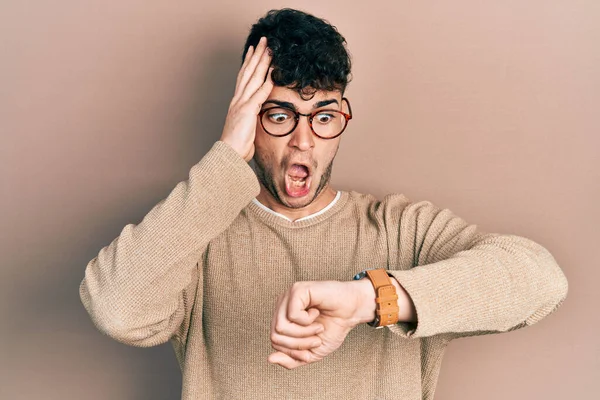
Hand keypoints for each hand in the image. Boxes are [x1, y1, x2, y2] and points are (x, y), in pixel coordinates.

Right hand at [220, 36, 273, 161]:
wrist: (229, 154)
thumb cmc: (238, 144)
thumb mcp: (246, 126)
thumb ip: (251, 115)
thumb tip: (257, 111)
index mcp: (237, 102)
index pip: (244, 77)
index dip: (249, 62)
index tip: (254, 50)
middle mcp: (238, 99)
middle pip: (248, 72)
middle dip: (256, 55)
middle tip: (264, 40)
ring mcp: (242, 104)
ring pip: (253, 78)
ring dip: (262, 62)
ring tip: (269, 49)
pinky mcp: (247, 111)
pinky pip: (259, 94)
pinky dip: (266, 82)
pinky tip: (273, 73)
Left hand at [268, 280, 376, 368]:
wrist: (352, 312)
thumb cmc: (333, 327)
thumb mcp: (311, 352)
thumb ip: (292, 359)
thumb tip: (270, 359)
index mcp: (282, 318)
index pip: (275, 341)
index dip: (294, 351)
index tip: (314, 345)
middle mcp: (281, 306)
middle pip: (275, 336)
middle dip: (299, 344)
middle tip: (317, 339)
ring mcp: (287, 296)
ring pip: (280, 327)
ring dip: (304, 333)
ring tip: (318, 326)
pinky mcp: (297, 290)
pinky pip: (292, 315)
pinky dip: (308, 321)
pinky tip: (316, 312)